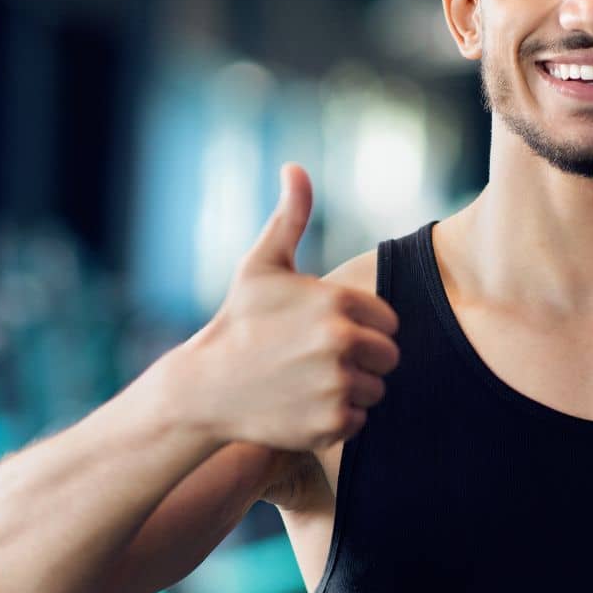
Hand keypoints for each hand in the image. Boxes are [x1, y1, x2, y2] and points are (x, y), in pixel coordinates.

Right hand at [165, 163, 399, 450]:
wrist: (203, 388)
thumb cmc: (238, 321)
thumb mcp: (262, 265)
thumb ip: (290, 217)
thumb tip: (294, 167)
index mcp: (336, 302)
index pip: (388, 321)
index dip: (363, 328)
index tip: (327, 332)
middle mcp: (341, 343)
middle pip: (388, 357)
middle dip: (362, 360)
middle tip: (318, 360)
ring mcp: (336, 386)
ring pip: (376, 391)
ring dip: (351, 390)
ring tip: (308, 382)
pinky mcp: (330, 424)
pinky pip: (359, 422)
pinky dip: (337, 420)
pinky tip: (302, 406)